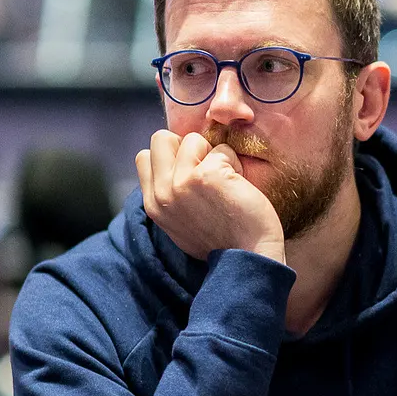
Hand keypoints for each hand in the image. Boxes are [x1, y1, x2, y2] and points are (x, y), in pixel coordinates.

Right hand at [135, 130, 284, 262]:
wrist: (250, 257)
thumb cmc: (223, 240)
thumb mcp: (180, 222)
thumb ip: (170, 194)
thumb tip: (173, 165)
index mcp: (153, 204)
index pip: (145, 156)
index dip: (171, 157)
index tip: (191, 173)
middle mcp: (162, 193)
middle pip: (162, 138)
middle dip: (188, 148)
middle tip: (207, 171)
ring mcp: (181, 182)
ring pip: (193, 139)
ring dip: (214, 155)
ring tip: (225, 182)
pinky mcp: (207, 175)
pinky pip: (222, 149)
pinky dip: (235, 163)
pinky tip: (238, 187)